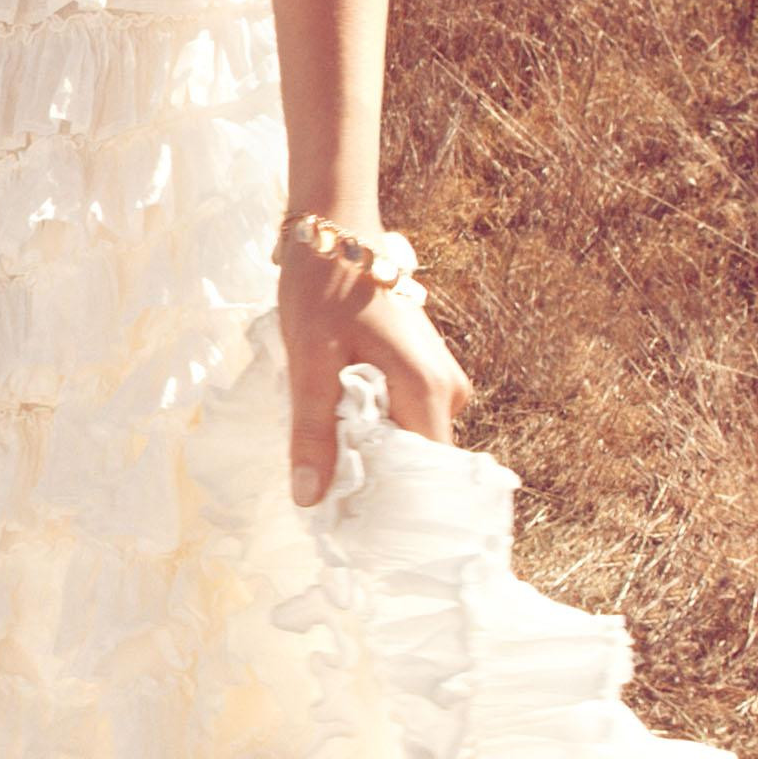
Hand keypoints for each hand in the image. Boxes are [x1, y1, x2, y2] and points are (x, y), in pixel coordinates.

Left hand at [276, 244, 471, 507]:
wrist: (335, 233)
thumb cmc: (323, 290)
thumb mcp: (310, 363)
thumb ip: (312, 432)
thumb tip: (310, 498)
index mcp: (428, 391)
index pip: (429, 475)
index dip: (394, 503)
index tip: (355, 525)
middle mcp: (447, 390)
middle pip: (419, 461)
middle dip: (378, 482)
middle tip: (331, 503)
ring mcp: (439, 379)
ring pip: (409, 439)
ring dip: (372, 454)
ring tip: (327, 468)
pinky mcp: (424, 370)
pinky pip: (405, 417)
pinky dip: (374, 430)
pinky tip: (338, 434)